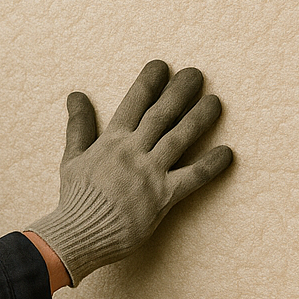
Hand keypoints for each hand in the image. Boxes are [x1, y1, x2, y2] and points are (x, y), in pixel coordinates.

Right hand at [28, 61, 232, 284]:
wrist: (80, 232)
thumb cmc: (75, 198)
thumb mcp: (72, 157)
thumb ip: (79, 125)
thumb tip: (76, 95)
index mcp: (111, 141)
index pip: (134, 103)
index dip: (149, 82)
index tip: (163, 66)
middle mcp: (133, 152)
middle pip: (161, 114)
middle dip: (179, 92)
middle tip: (196, 74)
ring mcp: (149, 173)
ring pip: (179, 138)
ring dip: (199, 118)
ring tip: (215, 101)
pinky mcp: (162, 197)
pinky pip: (192, 178)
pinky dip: (210, 165)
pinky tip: (227, 152)